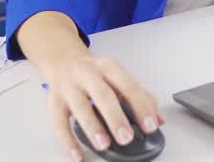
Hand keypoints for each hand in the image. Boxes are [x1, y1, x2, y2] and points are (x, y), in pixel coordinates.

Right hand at [39, 49, 163, 160]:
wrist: (63, 61)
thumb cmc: (95, 74)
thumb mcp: (117, 77)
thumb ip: (139, 96)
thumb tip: (158, 119)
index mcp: (109, 67)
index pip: (128, 86)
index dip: (141, 106)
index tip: (150, 125)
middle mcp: (88, 74)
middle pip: (103, 95)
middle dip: (116, 118)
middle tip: (127, 138)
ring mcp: (69, 86)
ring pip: (80, 107)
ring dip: (92, 128)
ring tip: (103, 145)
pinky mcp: (54, 101)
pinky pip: (59, 123)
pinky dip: (68, 141)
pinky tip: (77, 155)